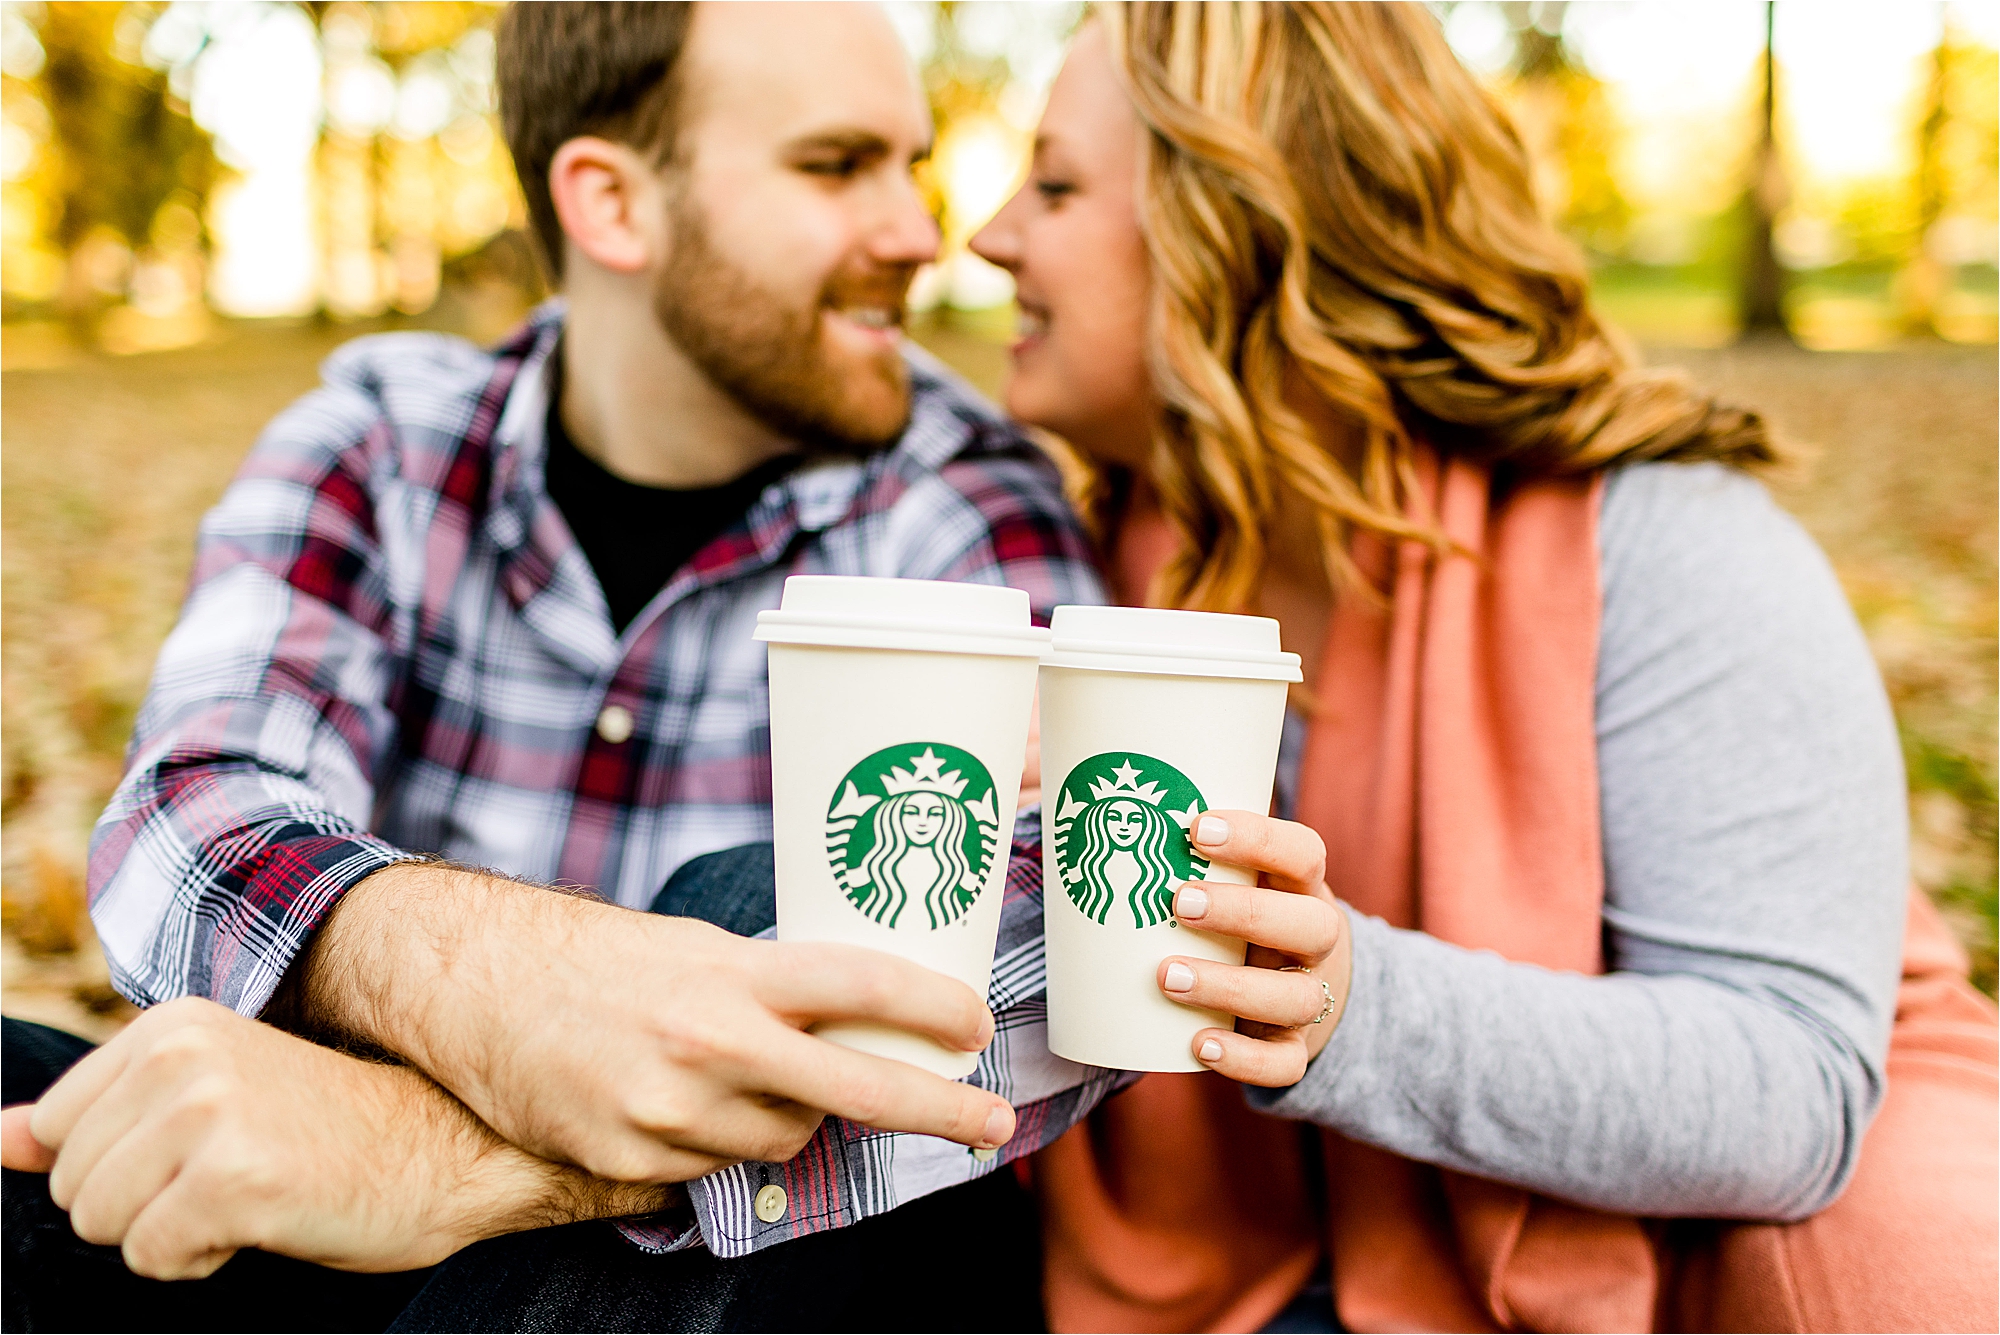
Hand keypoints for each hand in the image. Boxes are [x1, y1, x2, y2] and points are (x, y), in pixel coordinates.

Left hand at [0, 998, 668, 1279]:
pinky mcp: (233, 1178)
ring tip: (254, 1193)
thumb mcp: (209, 1100)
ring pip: (102, 1225)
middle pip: (72, 1185)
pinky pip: (154, 1258)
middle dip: (143, 1204)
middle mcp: (181, 1056)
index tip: (210, 1149)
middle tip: (240, 1173)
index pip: (57, 1132)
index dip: (126, 1166)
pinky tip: (269, 1218)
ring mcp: (207, 1114)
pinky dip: (205, 1259)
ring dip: (172, 1233)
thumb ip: (97, 1116)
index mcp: (170, 1025)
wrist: (446, 1148)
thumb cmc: (331, 1128)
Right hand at [292, 864, 1016, 1181]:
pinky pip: (712, 1168)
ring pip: (781, 1137)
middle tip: (994, 1124)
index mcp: (730, 974)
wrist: (474, 986)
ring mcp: (666, 1109)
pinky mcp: (626, 1158)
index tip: (978, 1022)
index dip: (929, 1005)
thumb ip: (769, 988)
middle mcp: (707, 1042)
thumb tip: (853, 1023)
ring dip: (790, 1116)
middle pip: (851, 1088)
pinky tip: (676, 1100)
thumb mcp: (694, 950)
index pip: (856, 985)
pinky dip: (717, 1141)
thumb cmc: (594, 956)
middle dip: (935, 1108)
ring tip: (739, 1073)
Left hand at [1155, 810, 1352, 1085]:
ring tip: (1167, 976)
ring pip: (1296, 998)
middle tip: (1177, 902)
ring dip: (1231, 987)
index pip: (1304, 853)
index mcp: (1300, 887)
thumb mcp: (1230, 876)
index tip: (1196, 827)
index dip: (1259, 839)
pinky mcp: (1294, 1048)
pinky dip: (1244, 1059)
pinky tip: (1197, 1044)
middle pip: (1311, 924)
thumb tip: (1064, 788)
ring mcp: (1310, 997)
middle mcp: (1316, 940)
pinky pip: (1284, 1064)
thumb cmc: (1239, 912)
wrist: (1294, 983)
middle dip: (1243, 912)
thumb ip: (1177, 846)